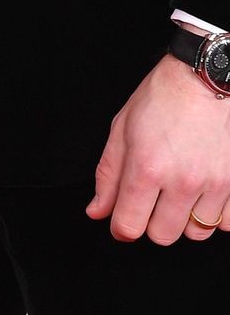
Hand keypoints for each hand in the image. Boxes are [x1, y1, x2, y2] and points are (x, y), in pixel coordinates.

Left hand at [87, 51, 229, 243]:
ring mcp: (212, 184)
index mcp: (146, 167)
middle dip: (151, 222)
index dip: (120, 227)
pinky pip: (225, 224)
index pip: (129, 226)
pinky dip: (214, 214)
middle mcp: (181, 181)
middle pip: (162, 236)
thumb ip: (108, 175)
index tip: (122, 219)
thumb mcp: (122, 129)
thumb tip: (98, 211)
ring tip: (179, 192)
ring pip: (195, 233)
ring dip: (184, 219)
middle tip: (152, 198)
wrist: (204, 79)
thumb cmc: (162, 97)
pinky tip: (204, 193)